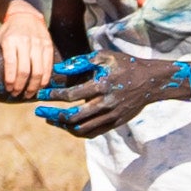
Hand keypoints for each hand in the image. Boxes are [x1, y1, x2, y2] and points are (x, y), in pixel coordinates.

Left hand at [0, 0, 56, 100]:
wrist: (25, 14)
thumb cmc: (8, 31)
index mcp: (10, 40)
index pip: (10, 63)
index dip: (10, 79)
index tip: (8, 88)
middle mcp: (25, 42)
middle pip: (24, 70)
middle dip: (20, 85)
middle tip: (16, 93)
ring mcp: (38, 44)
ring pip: (38, 70)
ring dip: (33, 85)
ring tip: (28, 93)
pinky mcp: (48, 45)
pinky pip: (48, 65)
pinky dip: (45, 78)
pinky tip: (40, 86)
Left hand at [28, 49, 179, 141]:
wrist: (151, 82)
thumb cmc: (125, 65)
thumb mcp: (104, 57)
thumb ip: (80, 62)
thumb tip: (59, 69)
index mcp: (102, 86)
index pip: (71, 95)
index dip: (53, 95)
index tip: (40, 94)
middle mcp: (106, 104)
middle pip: (73, 117)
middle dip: (52, 114)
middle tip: (38, 110)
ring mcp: (111, 117)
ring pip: (81, 129)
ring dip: (62, 125)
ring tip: (50, 119)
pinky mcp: (115, 124)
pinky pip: (92, 133)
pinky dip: (76, 131)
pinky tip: (66, 124)